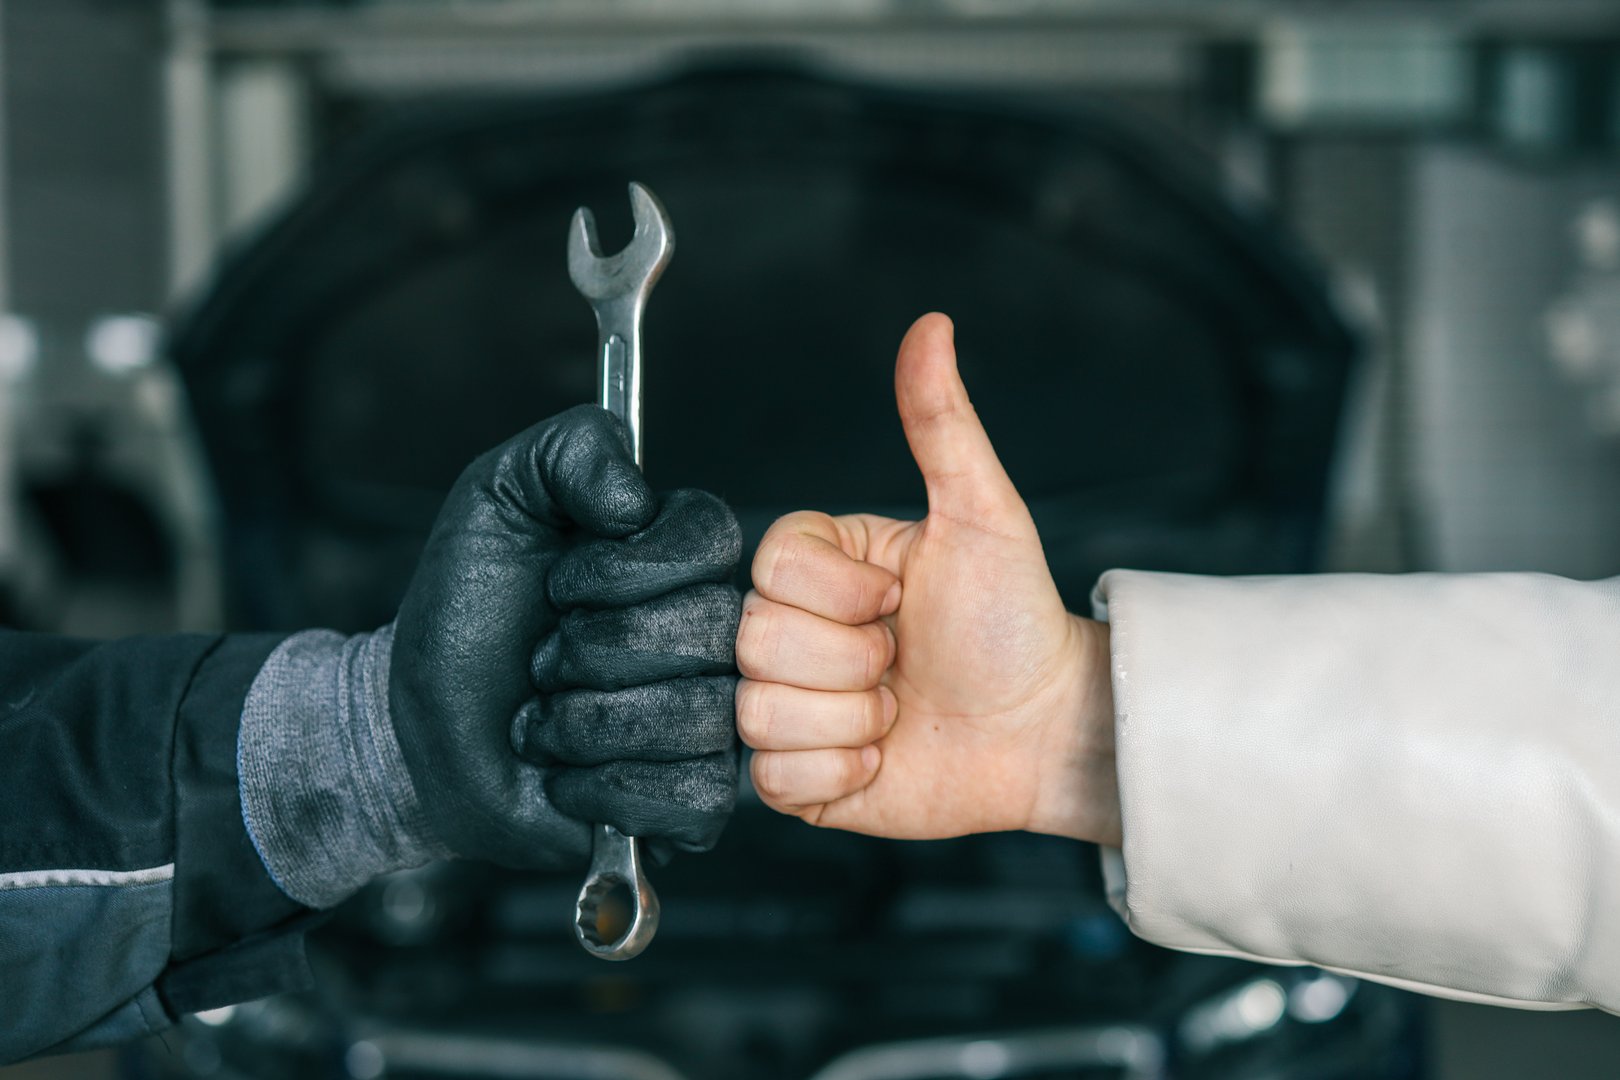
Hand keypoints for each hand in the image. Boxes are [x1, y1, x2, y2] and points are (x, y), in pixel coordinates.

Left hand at [392, 405, 741, 867]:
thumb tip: (637, 494)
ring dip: (586, 723)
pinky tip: (567, 776)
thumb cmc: (468, 610)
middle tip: (542, 659)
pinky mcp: (691, 802)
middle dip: (592, 650)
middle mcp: (713, 635)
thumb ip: (573, 450)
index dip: (626, 567)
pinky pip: (691, 796)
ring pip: (697, 717)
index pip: (713, 540)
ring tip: (544, 719)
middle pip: (708, 632)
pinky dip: (605, 788)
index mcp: (682, 557)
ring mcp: (710, 721)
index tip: (559, 583)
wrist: (415, 724)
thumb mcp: (498, 496)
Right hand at [735, 315, 1119, 845]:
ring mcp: (789, 704)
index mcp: (821, 567)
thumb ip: (942, 423)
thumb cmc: (1014, 622)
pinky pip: (772, 777)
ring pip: (759, 710)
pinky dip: (838, 775)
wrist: (1041, 732)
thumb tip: (932, 327)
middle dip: (852, 660)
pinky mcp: (795, 776)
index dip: (840, 595)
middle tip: (903, 660)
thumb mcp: (983, 514)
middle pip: (757, 641)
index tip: (898, 600)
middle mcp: (794, 631)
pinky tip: (880, 756)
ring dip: (849, 720)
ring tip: (896, 709)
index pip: (770, 568)